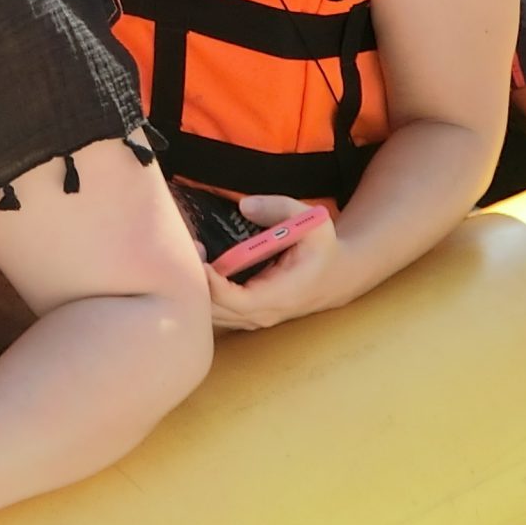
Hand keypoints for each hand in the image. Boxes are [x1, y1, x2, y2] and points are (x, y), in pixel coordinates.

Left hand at [204, 196, 350, 330]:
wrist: (336, 275)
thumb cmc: (322, 248)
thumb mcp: (313, 221)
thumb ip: (279, 207)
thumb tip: (245, 206)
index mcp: (283, 294)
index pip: (239, 302)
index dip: (213, 283)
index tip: (199, 254)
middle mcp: (266, 312)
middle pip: (218, 312)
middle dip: (197, 282)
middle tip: (189, 247)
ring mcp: (255, 318)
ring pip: (214, 315)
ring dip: (197, 288)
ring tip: (193, 252)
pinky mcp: (247, 314)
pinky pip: (217, 311)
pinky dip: (202, 292)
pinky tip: (199, 265)